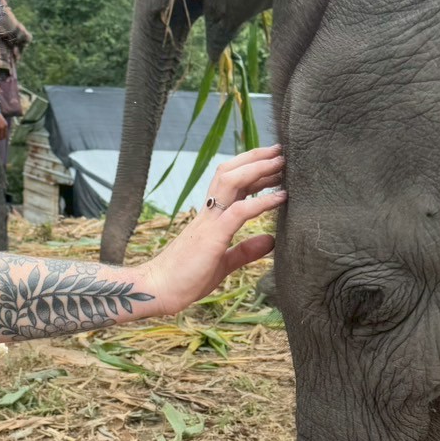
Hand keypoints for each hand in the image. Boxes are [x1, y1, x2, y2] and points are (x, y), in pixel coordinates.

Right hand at [136, 145, 285, 313]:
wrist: (158, 290)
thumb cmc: (186, 278)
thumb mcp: (224, 263)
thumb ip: (246, 251)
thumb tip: (271, 240)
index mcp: (211, 217)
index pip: (232, 183)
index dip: (253, 170)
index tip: (274, 162)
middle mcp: (209, 212)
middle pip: (230, 172)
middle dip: (256, 158)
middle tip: (281, 150)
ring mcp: (209, 221)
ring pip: (231, 181)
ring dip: (257, 169)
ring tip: (280, 162)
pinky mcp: (212, 236)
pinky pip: (238, 211)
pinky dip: (261, 201)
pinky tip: (281, 197)